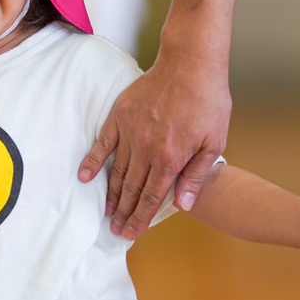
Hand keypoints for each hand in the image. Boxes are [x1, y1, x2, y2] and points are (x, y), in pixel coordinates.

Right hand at [79, 48, 230, 239]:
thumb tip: (184, 204)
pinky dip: (92, 162)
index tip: (132, 234)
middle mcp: (147, 149)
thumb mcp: (214, 142)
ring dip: (112, 194)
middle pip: (132, 188)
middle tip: (115, 230)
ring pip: (117, 171)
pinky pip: (102, 144)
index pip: (153, 196)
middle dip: (124, 212)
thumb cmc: (207, 102)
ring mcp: (130, 132)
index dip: (142, 218)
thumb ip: (197, 175)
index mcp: (171, 158)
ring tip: (106, 211)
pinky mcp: (119, 117)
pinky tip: (85, 177)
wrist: (189, 65)